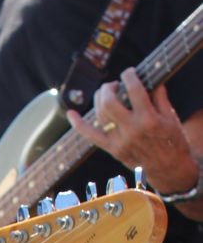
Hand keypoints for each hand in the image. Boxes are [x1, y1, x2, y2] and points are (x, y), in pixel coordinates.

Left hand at [69, 70, 198, 195]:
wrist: (168, 169)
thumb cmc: (173, 142)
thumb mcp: (171, 117)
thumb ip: (160, 97)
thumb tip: (150, 80)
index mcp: (148, 119)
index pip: (134, 90)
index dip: (129, 76)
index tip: (129, 72)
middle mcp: (131, 130)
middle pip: (110, 102)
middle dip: (109, 87)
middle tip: (114, 84)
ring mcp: (119, 141)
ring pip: (100, 114)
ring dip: (100, 99)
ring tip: (107, 94)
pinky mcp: (112, 149)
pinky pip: (90, 136)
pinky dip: (78, 124)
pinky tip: (70, 113)